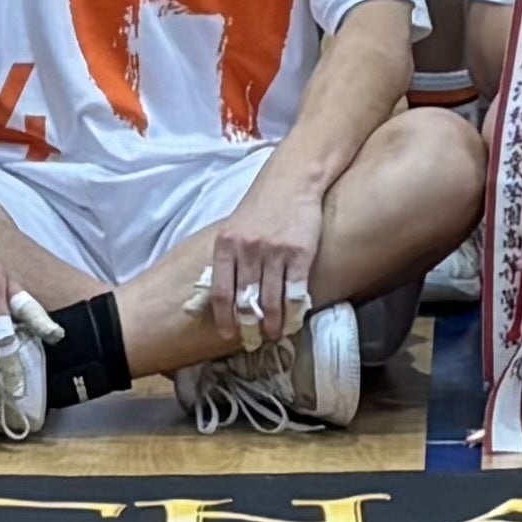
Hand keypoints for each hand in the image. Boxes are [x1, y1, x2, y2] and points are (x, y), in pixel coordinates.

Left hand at [192, 182, 328, 353]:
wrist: (293, 180)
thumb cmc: (261, 206)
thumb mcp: (233, 229)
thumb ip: (228, 259)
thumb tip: (221, 296)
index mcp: (226, 246)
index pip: (221, 293)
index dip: (224, 318)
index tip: (228, 335)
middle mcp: (248, 250)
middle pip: (246, 302)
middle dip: (249, 327)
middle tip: (253, 341)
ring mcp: (274, 252)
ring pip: (270, 302)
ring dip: (273, 325)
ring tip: (274, 335)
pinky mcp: (300, 253)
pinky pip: (295, 292)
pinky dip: (293, 311)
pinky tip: (293, 319)